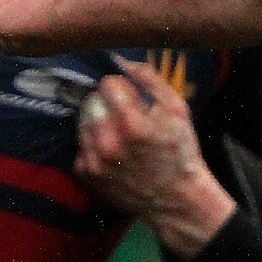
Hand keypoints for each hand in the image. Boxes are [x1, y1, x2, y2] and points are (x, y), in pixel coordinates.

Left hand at [74, 59, 236, 257]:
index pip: (107, 84)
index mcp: (131, 124)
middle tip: (127, 118)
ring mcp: (94, 161)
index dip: (122, 88)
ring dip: (98, 123)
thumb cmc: (180, 152)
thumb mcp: (178, 110)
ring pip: (83, 122)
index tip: (133, 99)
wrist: (177, 200)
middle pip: (92, 101)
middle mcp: (108, 143)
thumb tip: (123, 62)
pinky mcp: (86, 175)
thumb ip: (150, 80)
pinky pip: (80, 146)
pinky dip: (93, 145)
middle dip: (108, 104)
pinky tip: (113, 153)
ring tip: (120, 136)